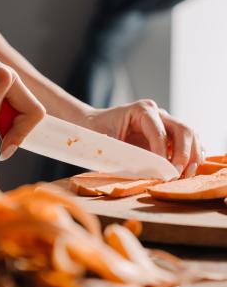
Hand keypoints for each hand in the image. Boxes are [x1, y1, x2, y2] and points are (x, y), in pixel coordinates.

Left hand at [85, 99, 202, 177]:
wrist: (93, 125)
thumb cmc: (97, 132)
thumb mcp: (106, 143)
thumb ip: (125, 155)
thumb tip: (147, 173)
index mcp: (142, 110)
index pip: (160, 133)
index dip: (163, 155)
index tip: (163, 173)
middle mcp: (158, 113)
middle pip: (183, 130)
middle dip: (184, 155)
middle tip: (176, 175)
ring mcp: (165, 122)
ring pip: (190, 135)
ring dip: (192, 156)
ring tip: (186, 175)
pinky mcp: (168, 133)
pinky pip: (188, 141)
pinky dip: (193, 154)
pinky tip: (190, 169)